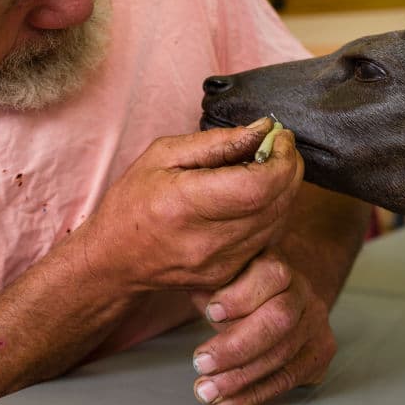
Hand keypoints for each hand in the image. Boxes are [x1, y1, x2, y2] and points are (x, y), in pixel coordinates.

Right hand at [82, 121, 302, 291]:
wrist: (116, 259)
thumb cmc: (133, 201)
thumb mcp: (163, 155)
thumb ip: (216, 142)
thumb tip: (262, 129)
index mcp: (186, 205)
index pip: (258, 186)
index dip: (281, 158)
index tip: (279, 136)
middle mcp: (208, 241)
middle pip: (275, 203)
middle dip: (289, 168)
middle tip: (280, 145)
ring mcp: (221, 264)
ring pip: (279, 222)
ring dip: (284, 190)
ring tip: (268, 166)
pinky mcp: (229, 274)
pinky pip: (268, 239)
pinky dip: (273, 212)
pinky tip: (257, 195)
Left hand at [189, 247, 334, 404]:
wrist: (276, 299)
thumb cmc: (236, 288)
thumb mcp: (218, 277)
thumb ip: (205, 282)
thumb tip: (176, 284)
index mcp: (277, 265)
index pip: (271, 275)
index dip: (241, 296)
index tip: (211, 312)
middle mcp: (302, 293)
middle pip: (279, 319)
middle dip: (236, 346)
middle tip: (201, 363)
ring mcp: (315, 324)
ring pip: (282, 355)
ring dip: (240, 378)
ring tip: (207, 390)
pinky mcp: (318, 354)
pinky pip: (288, 380)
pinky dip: (254, 394)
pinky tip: (228, 401)